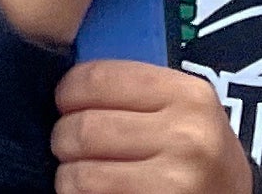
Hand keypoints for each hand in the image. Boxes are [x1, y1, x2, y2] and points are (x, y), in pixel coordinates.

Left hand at [50, 59, 255, 193]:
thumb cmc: (198, 153)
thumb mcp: (182, 109)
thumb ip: (137, 90)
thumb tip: (69, 84)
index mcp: (188, 95)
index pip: (99, 79)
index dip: (69, 90)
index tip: (65, 100)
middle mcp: (186, 135)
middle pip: (85, 127)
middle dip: (64, 137)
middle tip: (67, 143)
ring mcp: (175, 179)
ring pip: (81, 172)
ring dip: (69, 174)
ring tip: (78, 172)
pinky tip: (94, 191)